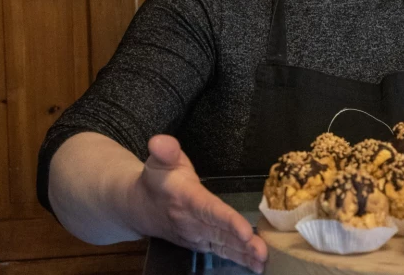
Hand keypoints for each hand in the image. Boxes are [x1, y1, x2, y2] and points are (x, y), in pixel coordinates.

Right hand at [131, 135, 267, 272]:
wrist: (140, 207)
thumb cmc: (157, 180)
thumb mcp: (158, 161)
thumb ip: (165, 151)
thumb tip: (160, 141)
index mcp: (187, 199)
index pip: (210, 211)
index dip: (228, 221)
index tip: (246, 231)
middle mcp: (193, 222)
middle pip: (222, 234)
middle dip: (242, 244)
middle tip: (263, 252)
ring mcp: (198, 235)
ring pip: (224, 245)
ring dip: (244, 255)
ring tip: (263, 262)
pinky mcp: (203, 243)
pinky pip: (223, 251)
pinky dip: (240, 259)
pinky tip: (257, 265)